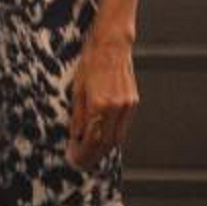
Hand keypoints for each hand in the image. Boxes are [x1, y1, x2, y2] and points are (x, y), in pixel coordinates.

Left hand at [68, 36, 138, 171]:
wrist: (112, 44)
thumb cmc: (91, 61)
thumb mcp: (77, 88)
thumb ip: (78, 115)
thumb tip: (76, 136)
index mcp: (100, 104)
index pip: (92, 140)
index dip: (83, 153)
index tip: (73, 159)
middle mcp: (117, 107)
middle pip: (107, 143)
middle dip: (93, 156)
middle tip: (80, 161)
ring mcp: (128, 105)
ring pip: (117, 137)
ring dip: (103, 148)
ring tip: (88, 152)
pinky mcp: (133, 101)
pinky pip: (123, 126)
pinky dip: (112, 135)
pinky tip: (101, 136)